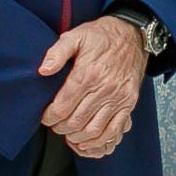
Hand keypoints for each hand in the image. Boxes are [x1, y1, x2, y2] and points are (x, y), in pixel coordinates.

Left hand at [38, 15, 147, 160]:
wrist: (133, 35)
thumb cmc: (101, 36)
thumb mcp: (75, 36)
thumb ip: (56, 53)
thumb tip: (43, 71)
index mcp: (87, 74)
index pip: (62, 108)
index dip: (49, 117)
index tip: (46, 117)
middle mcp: (104, 89)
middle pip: (75, 122)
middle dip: (60, 128)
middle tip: (55, 125)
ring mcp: (118, 98)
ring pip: (93, 130)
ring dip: (77, 136)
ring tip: (68, 132)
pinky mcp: (128, 103)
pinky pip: (114, 130)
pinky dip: (99, 140)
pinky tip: (88, 140)